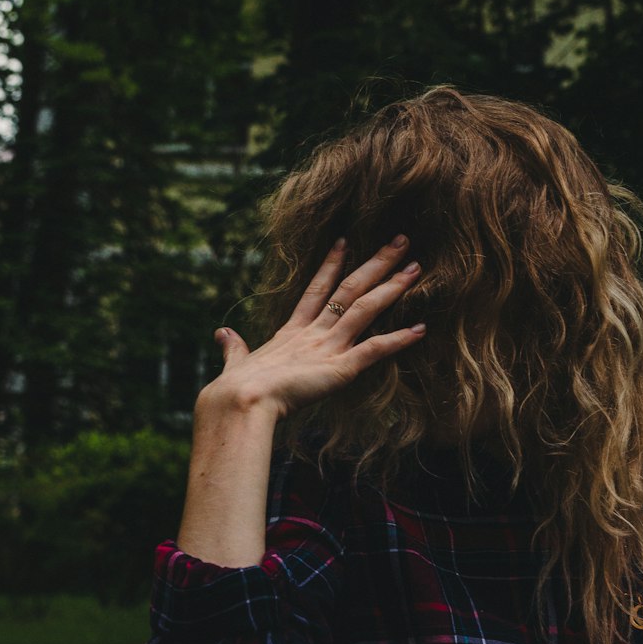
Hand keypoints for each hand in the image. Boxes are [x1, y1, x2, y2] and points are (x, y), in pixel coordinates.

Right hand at [202, 234, 425, 418]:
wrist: (239, 403)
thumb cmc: (233, 391)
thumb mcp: (235, 364)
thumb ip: (234, 348)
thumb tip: (222, 333)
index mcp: (289, 333)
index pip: (316, 291)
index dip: (331, 266)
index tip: (345, 242)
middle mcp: (312, 333)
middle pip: (349, 289)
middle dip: (376, 263)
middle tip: (400, 240)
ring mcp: (327, 347)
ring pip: (364, 309)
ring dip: (392, 288)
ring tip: (416, 267)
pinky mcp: (339, 368)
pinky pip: (374, 350)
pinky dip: (398, 340)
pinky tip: (420, 329)